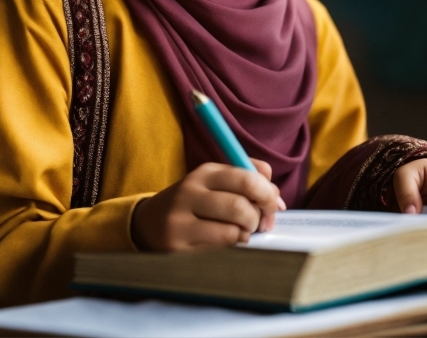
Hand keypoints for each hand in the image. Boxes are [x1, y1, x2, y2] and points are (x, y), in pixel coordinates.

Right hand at [131, 159, 284, 250]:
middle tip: (259, 224)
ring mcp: (180, 224)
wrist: (149, 224)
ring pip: (232, 233)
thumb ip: (249, 178)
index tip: (273, 205)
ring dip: (244, 236)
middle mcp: (188, 194)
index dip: (268, 193)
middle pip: (240, 207)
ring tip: (239, 233)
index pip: (246, 177)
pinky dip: (230, 251)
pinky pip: (219, 253)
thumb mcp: (216, 182)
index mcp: (203, 173)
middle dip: (258, 219)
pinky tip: (223, 245)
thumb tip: (278, 201)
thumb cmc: (196, 202)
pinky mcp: (176, 251)